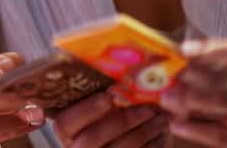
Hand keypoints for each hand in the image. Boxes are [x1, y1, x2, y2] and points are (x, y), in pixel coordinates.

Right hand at [52, 92, 170, 146]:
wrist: (123, 143)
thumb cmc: (115, 124)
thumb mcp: (106, 112)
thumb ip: (107, 101)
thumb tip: (120, 85)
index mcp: (67, 134)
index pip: (65, 123)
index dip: (87, 110)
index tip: (110, 96)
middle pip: (92, 138)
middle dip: (123, 121)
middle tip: (148, 109)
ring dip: (143, 133)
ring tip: (161, 120)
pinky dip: (152, 147)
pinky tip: (162, 135)